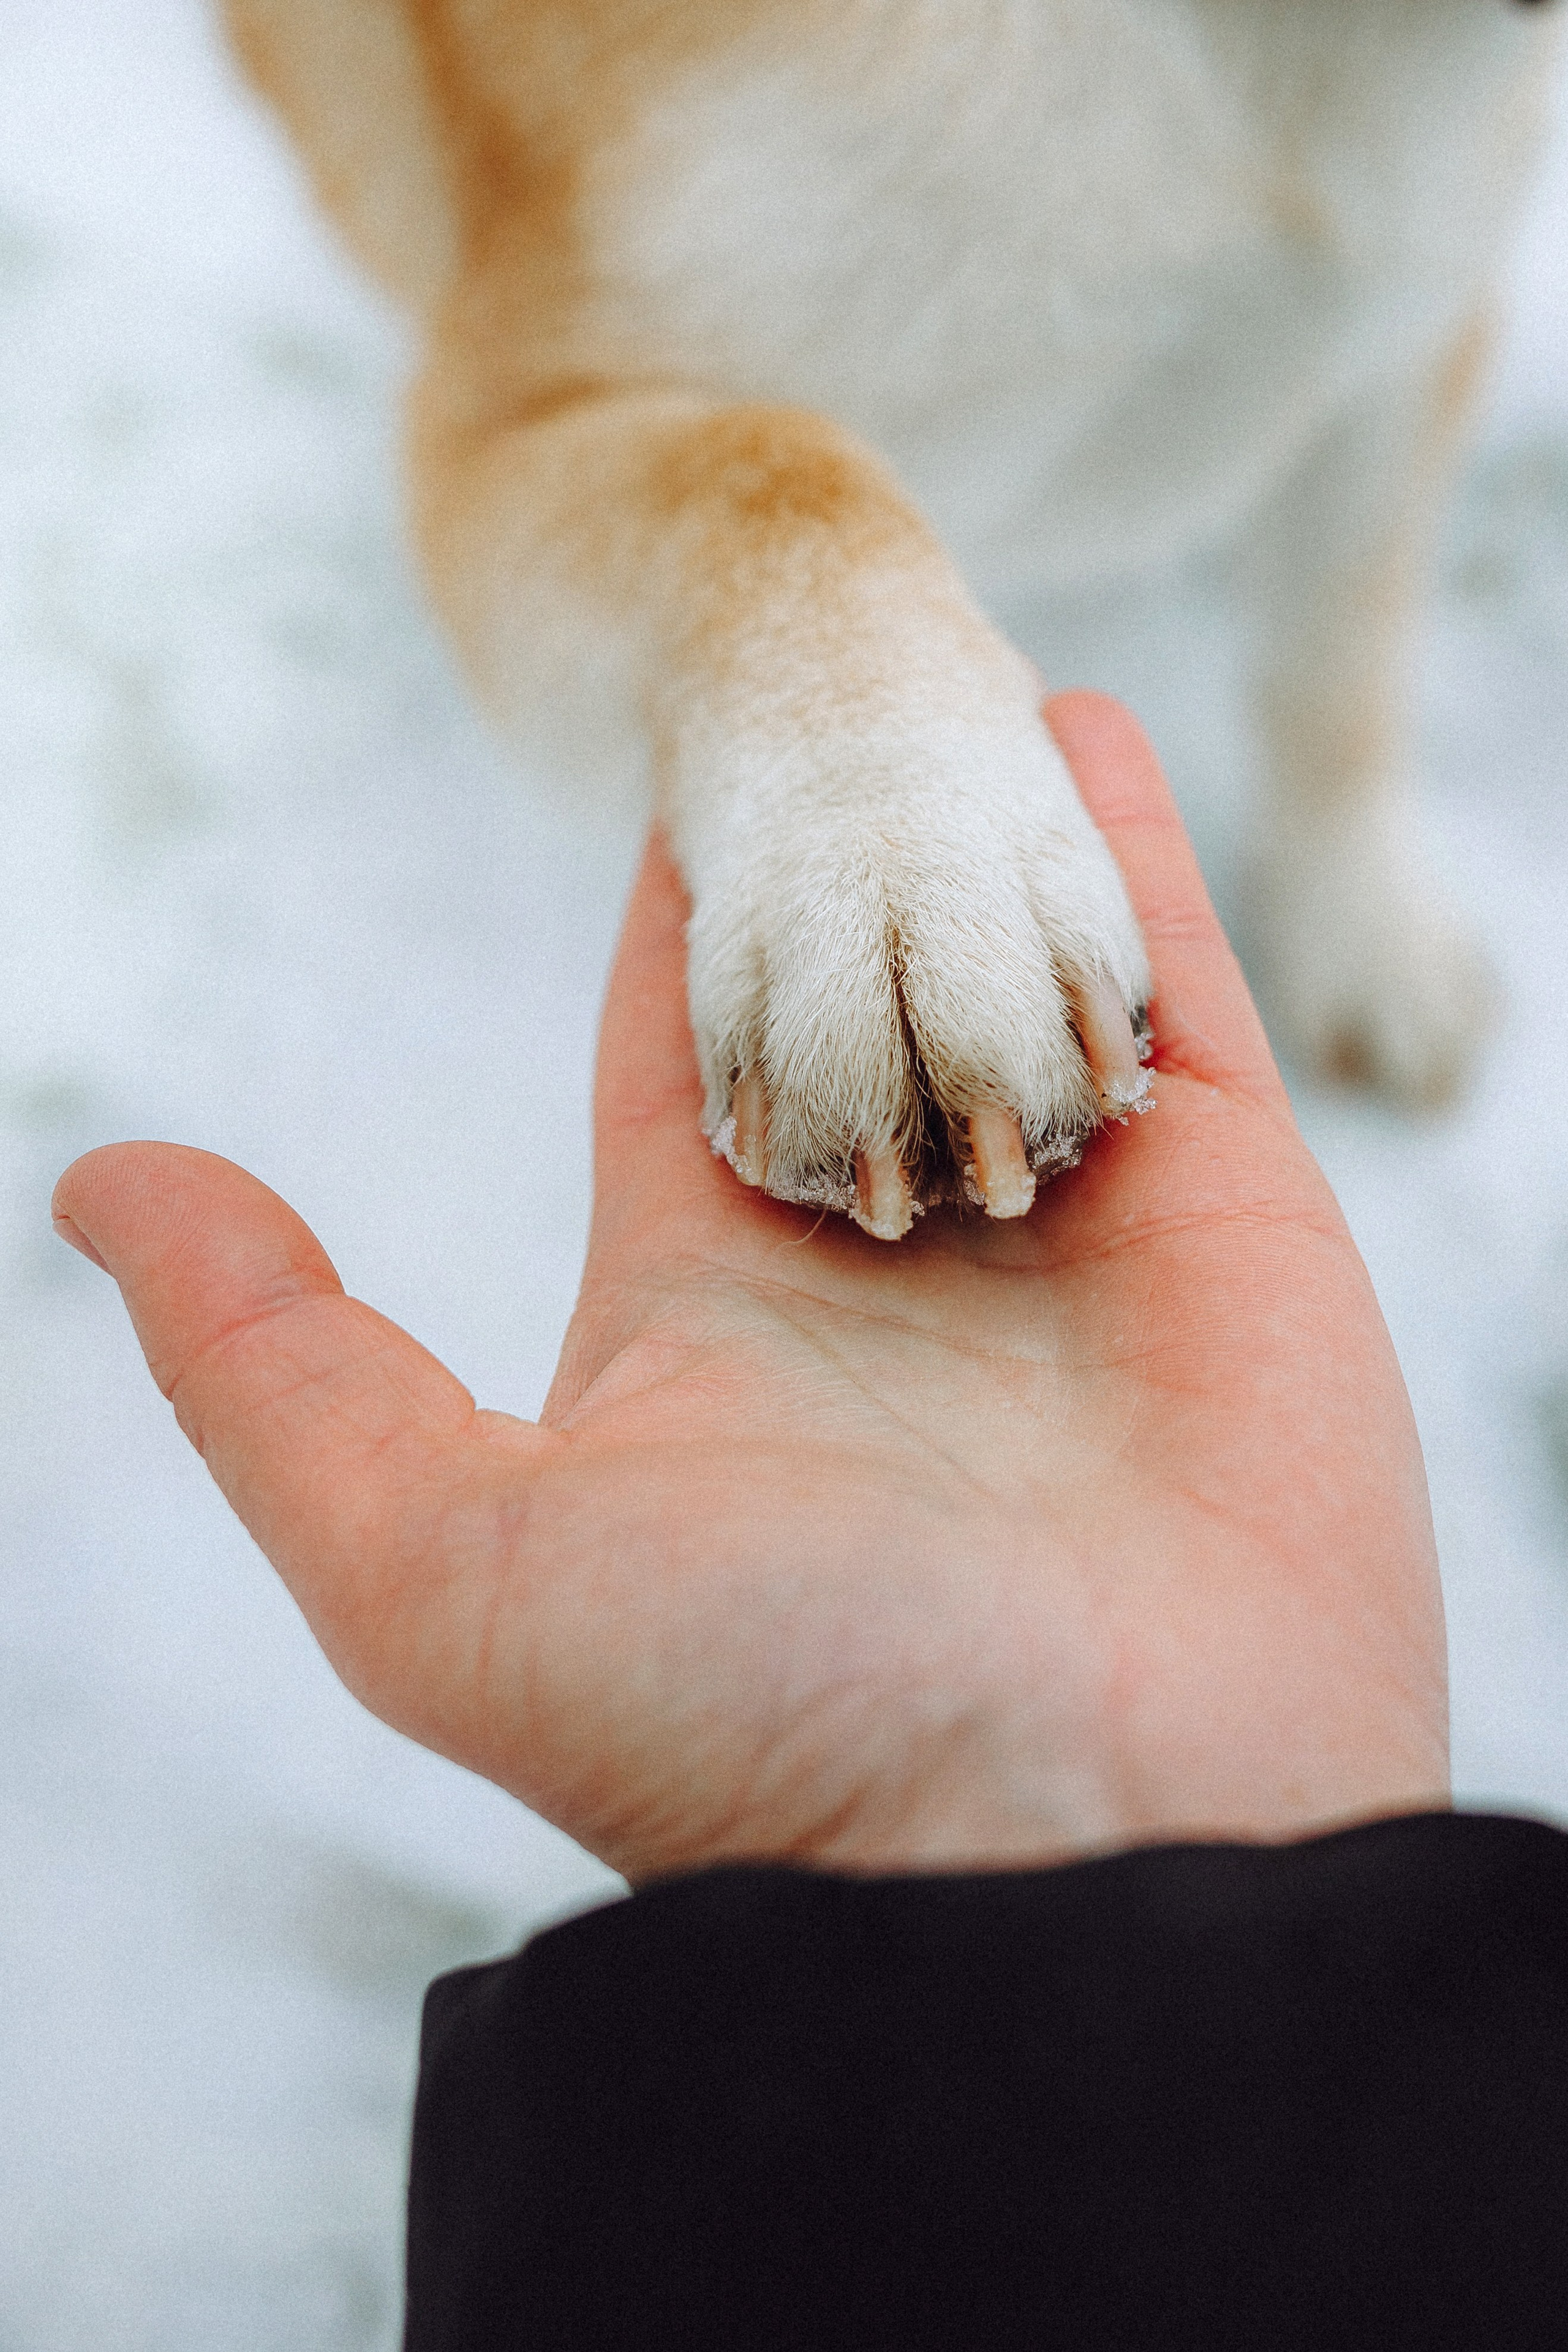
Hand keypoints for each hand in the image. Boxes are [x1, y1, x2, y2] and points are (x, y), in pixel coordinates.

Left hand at [53, 695, 1448, 1882]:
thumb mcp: (441, 1563)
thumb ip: (272, 1367)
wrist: (1089, 1856)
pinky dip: (1125, 855)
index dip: (671, 919)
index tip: (666, 794)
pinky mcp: (1226, 1211)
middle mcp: (889, 1254)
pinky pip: (1164, 985)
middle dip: (830, 856)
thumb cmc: (760, 1730)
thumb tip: (95, 1189)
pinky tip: (1072, 729)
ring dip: (974, 836)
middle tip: (807, 693)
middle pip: (851, 988)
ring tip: (937, 684)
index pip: (684, 1050)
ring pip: (1005, 966)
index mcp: (714, 1301)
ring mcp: (1067, 1222)